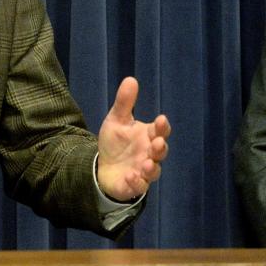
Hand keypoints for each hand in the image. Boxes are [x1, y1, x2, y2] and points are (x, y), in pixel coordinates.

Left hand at [96, 77, 169, 201]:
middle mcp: (149, 154)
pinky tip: (130, 176)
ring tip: (146, 163)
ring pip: (153, 171)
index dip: (162, 126)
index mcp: (148, 136)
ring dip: (151, 167)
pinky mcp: (134, 185)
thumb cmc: (115, 143)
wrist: (103, 166)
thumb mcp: (116, 120)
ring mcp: (143, 171)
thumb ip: (124, 103)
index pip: (160, 130)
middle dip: (161, 147)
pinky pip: (139, 186)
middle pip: (161, 151)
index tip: (161, 119)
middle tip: (158, 142)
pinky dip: (136, 182)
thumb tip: (131, 79)